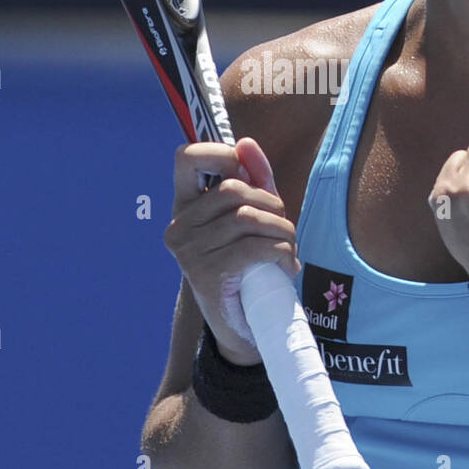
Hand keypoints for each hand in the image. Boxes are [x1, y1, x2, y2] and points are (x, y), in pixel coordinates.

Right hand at [163, 137, 299, 365]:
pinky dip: (281, 251)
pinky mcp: (207, 274)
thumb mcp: (251, 218)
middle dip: (270, 203)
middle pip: (232, 189)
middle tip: (283, 225)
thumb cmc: (247, 265)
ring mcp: (189, 251)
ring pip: (248, 218)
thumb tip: (247, 143)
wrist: (242, 326)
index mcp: (184, 205)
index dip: (218, 152)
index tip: (244, 171)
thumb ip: (252, 180)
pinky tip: (287, 264)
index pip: (186, 158)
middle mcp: (179, 226)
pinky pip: (254, 247)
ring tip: (289, 247)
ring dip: (282, 231)